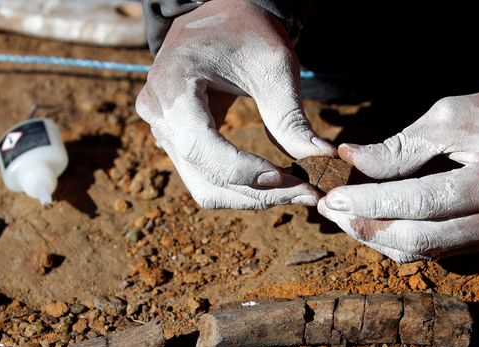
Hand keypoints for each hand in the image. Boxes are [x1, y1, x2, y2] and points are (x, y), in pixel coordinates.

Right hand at [135, 0, 334, 209]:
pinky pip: (207, 179)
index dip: (245, 172)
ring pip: (206, 188)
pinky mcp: (177, 142)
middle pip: (204, 179)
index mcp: (172, 85)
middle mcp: (158, 113)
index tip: (290, 179)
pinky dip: (243, 187)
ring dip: (252, 197)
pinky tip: (277, 181)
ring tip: (296, 190)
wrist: (224, 14)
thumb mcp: (274, 67)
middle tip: (306, 193)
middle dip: (258, 193)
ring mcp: (162, 131)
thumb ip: (290, 117)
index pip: (201, 147)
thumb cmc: (247, 31)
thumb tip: (321, 159)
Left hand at [317, 84, 478, 261]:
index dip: (371, 202)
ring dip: (378, 237)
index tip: (333, 197)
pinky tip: (373, 221)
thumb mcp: (449, 118)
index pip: (421, 203)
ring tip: (344, 216)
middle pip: (418, 238)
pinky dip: (400, 238)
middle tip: (330, 210)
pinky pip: (436, 251)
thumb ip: (400, 147)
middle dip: (367, 226)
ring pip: (423, 252)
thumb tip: (350, 161)